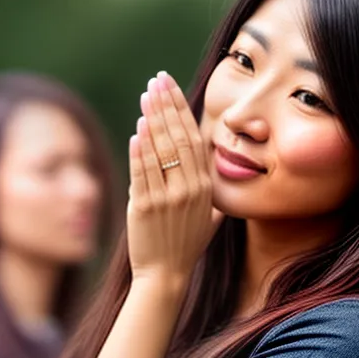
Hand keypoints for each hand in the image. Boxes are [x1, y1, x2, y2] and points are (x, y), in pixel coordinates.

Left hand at [127, 71, 223, 282]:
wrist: (166, 276)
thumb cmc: (186, 248)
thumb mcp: (209, 221)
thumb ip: (214, 199)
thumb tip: (221, 181)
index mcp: (205, 188)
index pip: (193, 139)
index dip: (181, 110)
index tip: (170, 86)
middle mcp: (190, 190)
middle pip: (178, 138)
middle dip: (167, 106)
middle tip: (156, 81)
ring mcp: (168, 198)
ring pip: (160, 151)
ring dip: (152, 120)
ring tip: (145, 96)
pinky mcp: (146, 207)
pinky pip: (143, 173)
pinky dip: (140, 151)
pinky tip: (137, 130)